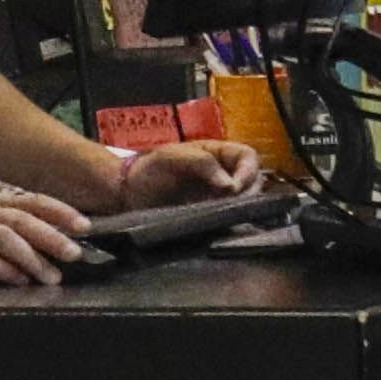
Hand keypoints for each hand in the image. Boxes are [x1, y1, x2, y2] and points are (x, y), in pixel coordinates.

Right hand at [0, 188, 90, 286]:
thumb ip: (15, 234)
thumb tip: (55, 250)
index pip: (32, 202)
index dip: (59, 211)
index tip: (84, 225)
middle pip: (22, 220)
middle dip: (51, 236)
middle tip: (74, 253)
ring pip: (3, 238)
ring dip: (31, 257)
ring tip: (51, 276)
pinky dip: (1, 269)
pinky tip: (17, 280)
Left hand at [106, 138, 269, 209]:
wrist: (127, 194)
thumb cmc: (148, 170)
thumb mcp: (171, 157)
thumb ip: (202, 164)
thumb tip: (230, 185)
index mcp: (217, 153)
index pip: (248, 157)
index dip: (248, 171)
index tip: (234, 187)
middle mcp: (223, 174)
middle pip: (253, 181)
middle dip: (247, 192)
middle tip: (230, 203)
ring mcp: (219, 197)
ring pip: (246, 201)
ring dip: (240, 208)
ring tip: (223, 214)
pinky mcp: (213, 216)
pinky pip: (232, 218)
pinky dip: (232, 222)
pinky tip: (223, 226)